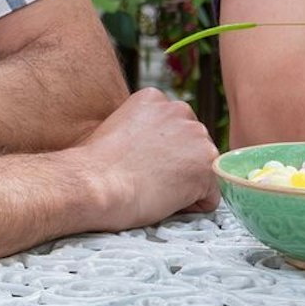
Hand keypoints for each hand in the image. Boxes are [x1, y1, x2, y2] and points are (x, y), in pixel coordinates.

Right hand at [72, 89, 220, 229]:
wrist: (94, 183)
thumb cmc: (94, 166)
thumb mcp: (117, 129)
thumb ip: (143, 131)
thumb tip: (152, 151)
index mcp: (155, 98)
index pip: (174, 130)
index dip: (159, 154)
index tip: (139, 164)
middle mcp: (181, 110)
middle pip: (192, 147)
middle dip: (177, 166)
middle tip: (146, 178)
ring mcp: (197, 137)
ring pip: (203, 170)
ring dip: (185, 184)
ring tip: (153, 188)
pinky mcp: (206, 166)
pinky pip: (210, 197)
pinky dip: (193, 206)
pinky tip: (165, 201)